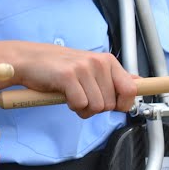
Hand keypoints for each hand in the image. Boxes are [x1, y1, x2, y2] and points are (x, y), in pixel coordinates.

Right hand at [10, 42, 133, 116]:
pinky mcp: (68, 76)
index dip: (124, 104)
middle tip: (82, 97)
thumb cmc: (60, 68)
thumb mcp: (91, 69)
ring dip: (83, 108)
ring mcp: (83, 68)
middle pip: (111, 104)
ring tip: (72, 96)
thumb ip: (114, 77)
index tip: (117, 106)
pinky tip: (64, 95)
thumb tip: (138, 82)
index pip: (131, 89)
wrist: (30, 61)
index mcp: (108, 61)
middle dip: (96, 107)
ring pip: (96, 107)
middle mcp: (99, 62)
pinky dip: (72, 106)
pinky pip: (80, 105)